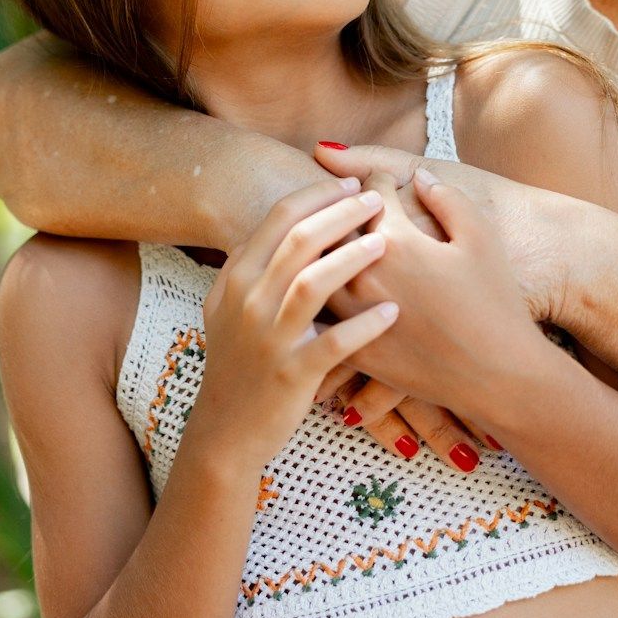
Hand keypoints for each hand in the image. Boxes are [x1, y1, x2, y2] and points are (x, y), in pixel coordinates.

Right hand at [190, 178, 401, 469]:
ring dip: (353, 257)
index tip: (351, 184)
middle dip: (342, 213)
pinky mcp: (291, 375)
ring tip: (386, 242)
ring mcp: (268, 338)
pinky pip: (334, 343)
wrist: (224, 433)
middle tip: (377, 201)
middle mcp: (248, 302)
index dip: (318, 194)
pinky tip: (392, 312)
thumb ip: (252, 267)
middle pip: (299, 239)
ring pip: (313, 283)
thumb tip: (288, 224)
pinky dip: (365, 325)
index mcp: (236, 279)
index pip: (279, 217)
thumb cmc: (238, 365)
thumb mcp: (227, 309)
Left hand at [333, 169, 557, 424]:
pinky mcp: (354, 350)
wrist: (499, 375)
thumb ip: (447, 198)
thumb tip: (419, 176)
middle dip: (338, 211)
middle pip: (331, 228)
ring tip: (329, 248)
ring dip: (319, 255)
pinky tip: (322, 294)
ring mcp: (354, 316)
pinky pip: (320, 317)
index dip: (378, 181)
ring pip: (314, 272)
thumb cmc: (497, 303)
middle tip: (346, 205)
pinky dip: (317, 300)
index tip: (381, 181)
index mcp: (396, 241)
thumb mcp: (481, 238)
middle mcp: (364, 275)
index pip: (371, 192)